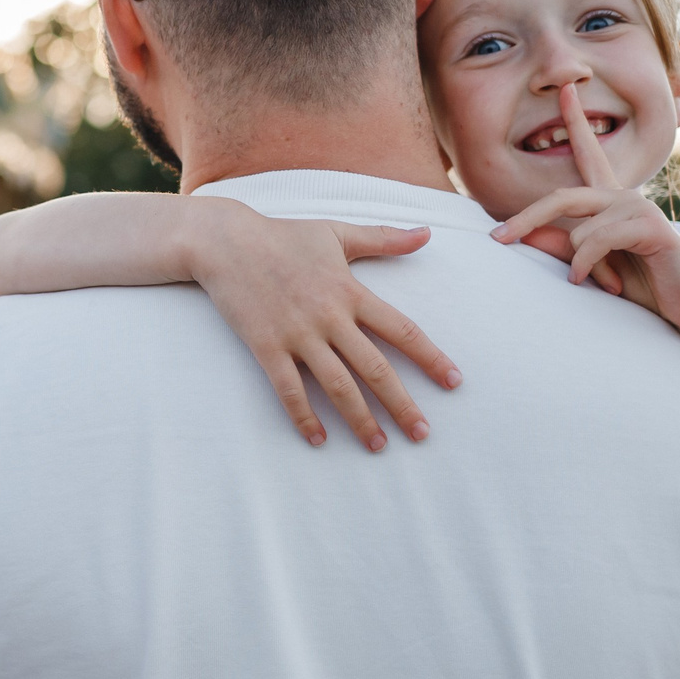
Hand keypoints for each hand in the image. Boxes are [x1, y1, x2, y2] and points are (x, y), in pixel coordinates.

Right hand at [184, 199, 460, 450]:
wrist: (225, 242)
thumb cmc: (284, 236)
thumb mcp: (338, 233)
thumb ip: (385, 238)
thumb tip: (427, 233)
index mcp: (351, 291)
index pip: (402, 330)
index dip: (431, 358)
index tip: (454, 382)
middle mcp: (329, 317)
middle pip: (375, 368)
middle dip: (402, 404)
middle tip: (422, 434)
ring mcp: (297, 335)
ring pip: (337, 385)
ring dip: (360, 419)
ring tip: (378, 445)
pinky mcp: (266, 347)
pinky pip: (289, 389)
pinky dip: (304, 417)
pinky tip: (318, 440)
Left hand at [489, 85, 679, 339]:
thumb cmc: (643, 287)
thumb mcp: (593, 267)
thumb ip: (562, 248)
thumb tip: (523, 234)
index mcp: (611, 201)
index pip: (589, 154)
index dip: (576, 120)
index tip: (566, 89)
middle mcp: (624, 196)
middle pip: (562, 198)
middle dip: (525, 220)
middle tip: (496, 239)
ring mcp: (638, 208)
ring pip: (577, 228)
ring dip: (578, 263)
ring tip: (597, 284)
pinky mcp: (649, 226)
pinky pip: (597, 240)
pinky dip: (587, 264)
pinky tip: (601, 283)